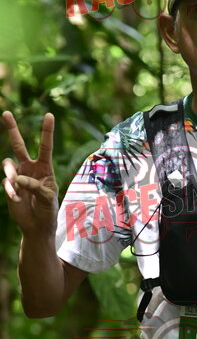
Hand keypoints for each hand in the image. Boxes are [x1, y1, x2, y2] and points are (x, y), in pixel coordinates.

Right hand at [2, 111, 58, 235]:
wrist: (37, 225)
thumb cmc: (48, 211)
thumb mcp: (48, 199)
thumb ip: (35, 187)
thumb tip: (18, 178)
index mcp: (45, 168)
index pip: (45, 147)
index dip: (47, 131)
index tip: (49, 115)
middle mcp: (30, 168)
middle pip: (18, 145)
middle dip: (12, 129)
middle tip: (5, 113)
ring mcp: (18, 175)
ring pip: (7, 163)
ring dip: (11, 174)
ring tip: (17, 188)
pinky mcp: (10, 185)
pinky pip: (6, 182)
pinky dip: (10, 190)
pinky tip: (17, 199)